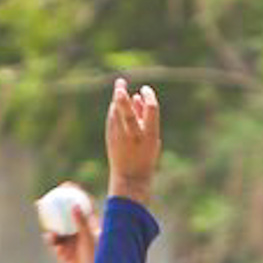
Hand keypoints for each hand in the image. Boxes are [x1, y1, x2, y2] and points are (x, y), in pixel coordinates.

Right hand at [43, 182, 99, 262]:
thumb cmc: (99, 260)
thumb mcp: (91, 239)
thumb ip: (83, 223)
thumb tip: (75, 205)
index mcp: (90, 225)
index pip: (81, 204)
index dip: (74, 193)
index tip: (66, 185)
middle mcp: (79, 232)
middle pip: (65, 214)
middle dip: (55, 203)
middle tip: (47, 196)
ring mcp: (70, 242)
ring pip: (56, 226)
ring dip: (48, 219)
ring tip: (41, 211)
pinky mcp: (62, 254)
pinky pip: (53, 241)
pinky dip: (50, 237)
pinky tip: (49, 235)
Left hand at [105, 77, 160, 202]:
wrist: (130, 179)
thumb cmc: (145, 156)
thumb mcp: (152, 139)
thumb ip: (144, 118)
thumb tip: (137, 96)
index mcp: (150, 136)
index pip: (151, 110)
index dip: (149, 96)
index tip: (145, 89)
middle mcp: (135, 136)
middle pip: (127, 114)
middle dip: (123, 100)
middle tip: (119, 87)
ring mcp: (121, 138)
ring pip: (117, 114)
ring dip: (117, 99)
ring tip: (120, 83)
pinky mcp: (111, 138)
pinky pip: (112, 119)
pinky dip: (114, 109)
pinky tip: (116, 103)